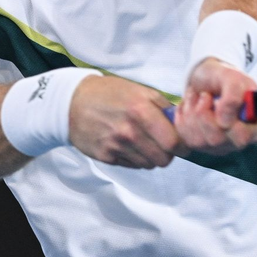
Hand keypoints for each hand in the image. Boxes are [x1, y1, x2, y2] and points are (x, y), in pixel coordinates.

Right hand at [69, 75, 188, 168]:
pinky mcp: (106, 157)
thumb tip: (183, 125)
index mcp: (141, 110)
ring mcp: (116, 146)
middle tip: (162, 143)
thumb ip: (164, 107)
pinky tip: (127, 145)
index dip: (182, 145)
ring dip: (150, 156)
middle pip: (163, 159)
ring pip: (149, 164)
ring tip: (142, 141)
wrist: (73, 103)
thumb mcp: (140, 91)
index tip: (181, 144)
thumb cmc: (110, 94)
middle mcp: (129, 131)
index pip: (173, 142)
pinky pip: (133, 165)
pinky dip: (135, 158)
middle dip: (167, 153)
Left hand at [175, 58, 256, 154]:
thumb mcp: (232, 77)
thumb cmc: (223, 77)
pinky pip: (187, 138)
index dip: (228, 122)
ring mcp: (223, 145)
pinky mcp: (203, 146)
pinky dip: (183, 117)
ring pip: (200, 141)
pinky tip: (190, 107)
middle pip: (219, 140)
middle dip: (204, 114)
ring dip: (192, 112)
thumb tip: (225, 123)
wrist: (205, 78)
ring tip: (197, 97)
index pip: (245, 135)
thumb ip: (234, 96)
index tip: (217, 101)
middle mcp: (243, 138)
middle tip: (205, 96)